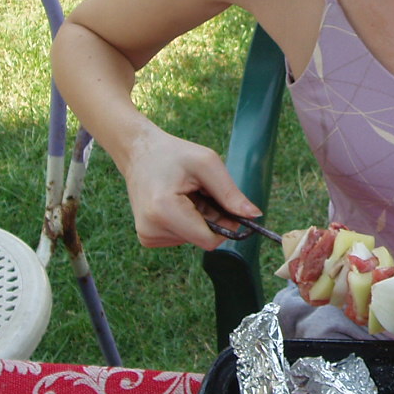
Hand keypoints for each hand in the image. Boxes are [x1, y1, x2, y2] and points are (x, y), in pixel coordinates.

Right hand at [118, 125, 259, 251]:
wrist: (139, 153)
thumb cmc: (173, 154)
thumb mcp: (207, 164)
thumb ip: (230, 193)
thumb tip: (255, 215)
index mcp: (164, 211)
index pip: (208, 240)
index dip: (226, 227)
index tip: (228, 207)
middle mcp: (150, 229)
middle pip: (202, 240)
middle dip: (211, 219)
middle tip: (201, 192)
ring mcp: (146, 235)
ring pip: (193, 239)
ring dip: (198, 219)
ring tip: (186, 194)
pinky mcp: (147, 237)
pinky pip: (181, 237)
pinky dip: (186, 221)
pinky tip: (177, 202)